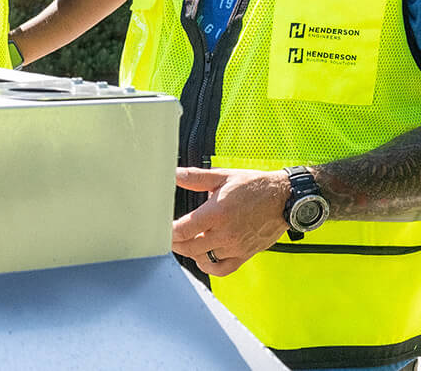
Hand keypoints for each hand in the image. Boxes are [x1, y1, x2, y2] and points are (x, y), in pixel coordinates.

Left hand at [171, 167, 290, 275]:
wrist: (284, 200)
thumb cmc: (253, 187)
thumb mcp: (221, 177)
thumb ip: (194, 177)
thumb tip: (173, 173)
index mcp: (217, 213)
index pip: (183, 230)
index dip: (167, 231)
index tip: (160, 226)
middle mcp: (225, 233)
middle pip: (189, 248)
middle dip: (174, 242)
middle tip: (169, 234)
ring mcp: (235, 247)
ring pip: (203, 259)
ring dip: (190, 252)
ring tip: (185, 241)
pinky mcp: (245, 255)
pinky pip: (221, 270)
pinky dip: (208, 266)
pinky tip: (203, 256)